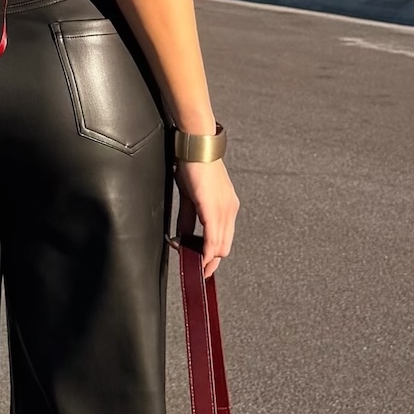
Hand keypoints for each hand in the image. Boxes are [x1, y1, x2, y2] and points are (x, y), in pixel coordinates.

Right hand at [175, 157, 238, 277]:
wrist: (196, 146)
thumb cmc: (194, 166)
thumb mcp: (191, 197)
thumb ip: (189, 219)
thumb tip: (182, 237)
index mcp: (228, 206)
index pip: (224, 239)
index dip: (212, 255)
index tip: (200, 263)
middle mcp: (230, 210)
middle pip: (224, 247)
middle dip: (209, 262)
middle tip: (193, 267)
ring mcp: (224, 210)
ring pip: (220, 247)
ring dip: (205, 259)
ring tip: (191, 261)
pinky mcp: (213, 209)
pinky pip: (213, 239)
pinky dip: (205, 252)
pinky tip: (195, 256)